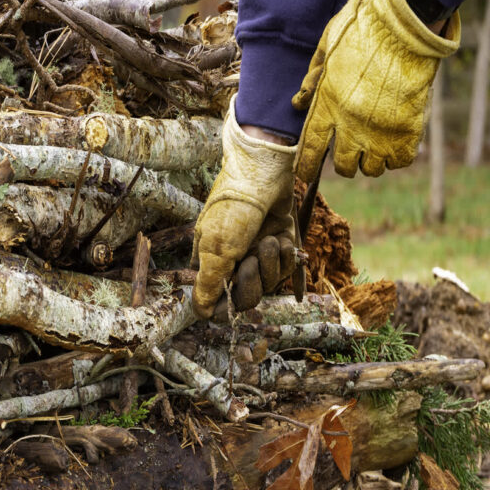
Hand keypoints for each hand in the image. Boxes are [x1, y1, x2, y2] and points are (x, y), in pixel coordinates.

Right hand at [191, 98, 298, 318]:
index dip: (227, 304)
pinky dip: (286, 255)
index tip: (232, 298)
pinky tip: (281, 237)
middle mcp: (235, 263)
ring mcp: (259, 255)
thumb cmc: (233, 209)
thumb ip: (208, 285)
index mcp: (212, 264)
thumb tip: (201, 314)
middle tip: (250, 259)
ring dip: (271, 263)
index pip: (219, 302)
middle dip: (252, 281)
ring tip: (268, 240)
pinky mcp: (281, 247)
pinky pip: (287, 269)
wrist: (264, 174)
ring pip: (269, 284)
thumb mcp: (216, 249)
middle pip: (246, 298)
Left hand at [292, 0, 459, 181]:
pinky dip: (395, 157)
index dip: (306, 166)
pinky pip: (399, 161)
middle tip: (348, 151)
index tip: (305, 175)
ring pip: (371, 169)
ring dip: (369, 161)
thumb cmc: (364, 31)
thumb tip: (298, 103)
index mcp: (328, 105)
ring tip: (372, 146)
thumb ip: (312, 79)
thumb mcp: (328, 48)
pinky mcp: (408, 131)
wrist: (407, 26)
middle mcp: (352, 125)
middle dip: (342, 163)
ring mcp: (381, 131)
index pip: (311, 148)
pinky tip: (393, 144)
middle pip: (342, 165)